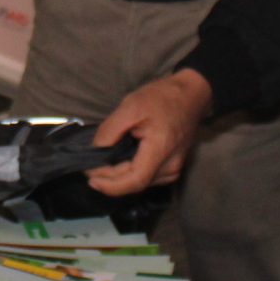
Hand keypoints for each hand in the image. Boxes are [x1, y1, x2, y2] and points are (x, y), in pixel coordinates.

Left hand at [87, 69, 211, 195]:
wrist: (190, 95)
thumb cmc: (161, 98)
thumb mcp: (130, 107)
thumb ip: (110, 131)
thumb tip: (95, 152)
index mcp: (161, 150)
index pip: (135, 181)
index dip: (110, 185)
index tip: (90, 177)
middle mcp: (171, 167)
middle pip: (135, 184)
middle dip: (109, 179)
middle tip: (89, 167)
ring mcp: (173, 170)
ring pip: (140, 183)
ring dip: (118, 177)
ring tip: (101, 164)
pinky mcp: (172, 168)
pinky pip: (146, 177)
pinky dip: (129, 173)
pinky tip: (117, 162)